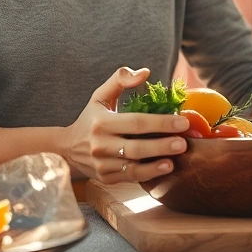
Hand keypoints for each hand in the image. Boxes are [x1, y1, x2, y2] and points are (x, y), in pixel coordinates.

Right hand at [64, 67, 190, 183]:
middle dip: (162, 146)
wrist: (67, 147)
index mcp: (101, 122)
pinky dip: (147, 175)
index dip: (161, 123)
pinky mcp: (105, 178)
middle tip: (183, 144)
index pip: (136, 122)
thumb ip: (120, 79)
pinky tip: (162, 170)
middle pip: (136, 148)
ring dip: (155, 166)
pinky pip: (129, 178)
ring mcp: (102, 164)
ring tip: (174, 162)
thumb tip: (145, 72)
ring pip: (133, 168)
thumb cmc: (90, 118)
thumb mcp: (100, 95)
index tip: (183, 122)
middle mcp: (100, 145)